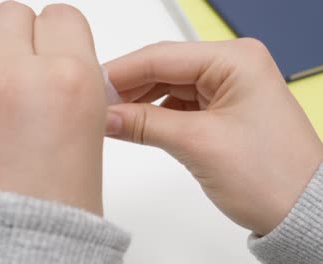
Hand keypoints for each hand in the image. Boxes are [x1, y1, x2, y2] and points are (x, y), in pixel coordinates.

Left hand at [0, 1, 105, 214]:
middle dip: (29, 37)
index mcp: (67, 82)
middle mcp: (12, 76)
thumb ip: (73, 83)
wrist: (6, 251)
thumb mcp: (90, 134)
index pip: (64, 17)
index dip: (66, 38)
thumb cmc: (54, 212)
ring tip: (1, 67)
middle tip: (35, 69)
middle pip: (16, 13)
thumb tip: (59, 60)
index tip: (64, 55)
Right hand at [105, 39, 322, 234]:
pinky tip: (135, 122)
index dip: (121, 72)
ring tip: (110, 116)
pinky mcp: (222, 108)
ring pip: (169, 86)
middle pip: (164, 69)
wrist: (301, 212)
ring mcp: (228, 87)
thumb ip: (144, 124)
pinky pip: (179, 103)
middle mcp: (233, 66)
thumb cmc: (272, 176)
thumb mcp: (197, 144)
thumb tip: (104, 115)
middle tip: (96, 105)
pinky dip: (155, 113)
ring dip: (139, 101)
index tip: (91, 87)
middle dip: (128, 88)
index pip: (162, 56)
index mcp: (236, 60)